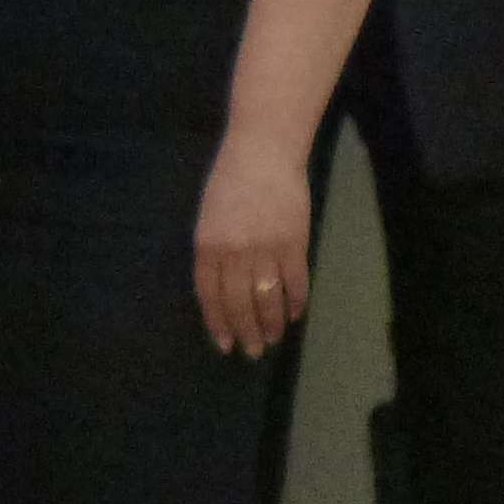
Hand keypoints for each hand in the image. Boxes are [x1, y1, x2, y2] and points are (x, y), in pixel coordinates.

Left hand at [193, 136, 313, 356]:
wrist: (264, 152)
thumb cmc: (230, 181)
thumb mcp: (209, 218)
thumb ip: (213, 253)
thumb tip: (223, 291)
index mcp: (207, 245)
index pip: (210, 295)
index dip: (218, 323)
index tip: (225, 344)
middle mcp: (234, 252)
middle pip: (239, 303)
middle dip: (246, 331)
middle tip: (254, 351)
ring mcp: (266, 249)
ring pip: (269, 299)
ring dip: (272, 324)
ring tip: (274, 338)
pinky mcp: (294, 244)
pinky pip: (296, 283)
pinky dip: (296, 303)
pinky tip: (295, 314)